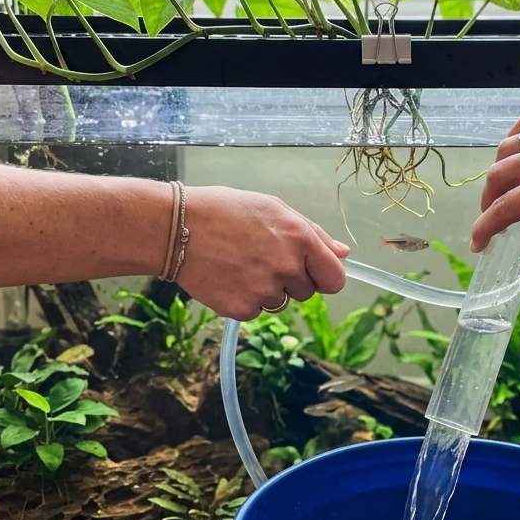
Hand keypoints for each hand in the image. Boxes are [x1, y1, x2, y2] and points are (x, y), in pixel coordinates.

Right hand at [177, 186, 349, 319]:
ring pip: (280, 302)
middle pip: (307, 293)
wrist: (176, 229)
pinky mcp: (241, 309)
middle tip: (261, 258)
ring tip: (240, 264)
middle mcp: (287, 268)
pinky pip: (255, 311)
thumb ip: (314, 234)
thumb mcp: (274, 209)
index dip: (325, 276)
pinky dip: (244, 299)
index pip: (335, 278)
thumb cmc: (225, 211)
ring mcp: (264, 291)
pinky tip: (227, 277)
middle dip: (291, 280)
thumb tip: (343, 253)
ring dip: (267, 290)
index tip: (313, 273)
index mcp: (300, 239)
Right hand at [469, 110, 519, 276]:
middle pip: (500, 175)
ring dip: (499, 170)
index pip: (508, 207)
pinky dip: (516, 135)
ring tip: (504, 190)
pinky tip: (518, 151)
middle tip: (492, 220)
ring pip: (509, 146)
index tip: (478, 243)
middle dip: (488, 201)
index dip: (487, 227)